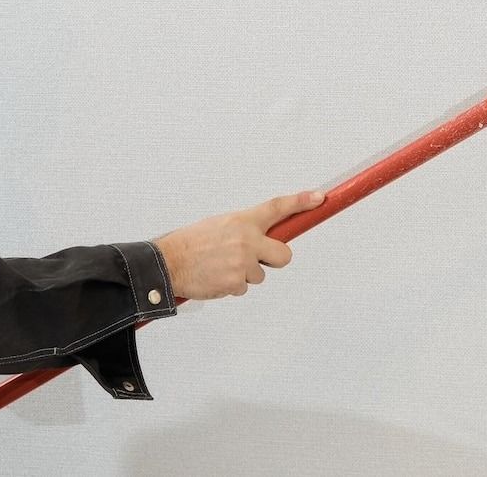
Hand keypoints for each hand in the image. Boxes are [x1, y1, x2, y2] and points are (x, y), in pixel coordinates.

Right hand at [153, 190, 323, 300]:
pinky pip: (243, 288)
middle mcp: (247, 240)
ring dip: (244, 275)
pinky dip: (231, 286)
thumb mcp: (220, 225)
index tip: (319, 198)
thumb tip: (262, 238)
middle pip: (284, 255)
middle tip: (258, 259)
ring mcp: (243, 263)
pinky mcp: (236, 283)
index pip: (277, 208)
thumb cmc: (191, 244)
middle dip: (275, 259)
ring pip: (260, 276)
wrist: (167, 263)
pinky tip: (215, 277)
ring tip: (221, 267)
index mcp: (243, 221)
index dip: (301, 202)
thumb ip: (244, 230)